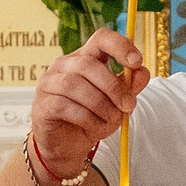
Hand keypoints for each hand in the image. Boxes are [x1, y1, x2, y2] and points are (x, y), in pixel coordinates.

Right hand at [29, 25, 147, 181]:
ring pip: (75, 85)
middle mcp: (64, 65)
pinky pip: (65, 105)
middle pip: (88, 64)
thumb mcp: (117, 103)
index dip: (120, 45)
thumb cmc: (91, 119)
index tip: (137, 62)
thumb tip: (142, 72)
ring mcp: (49, 83)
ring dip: (100, 104)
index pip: (101, 38)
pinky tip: (94, 126)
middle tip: (129, 106)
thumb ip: (129, 87)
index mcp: (85, 58)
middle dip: (113, 87)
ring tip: (110, 119)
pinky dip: (86, 118)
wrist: (67, 147)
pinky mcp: (42, 105)